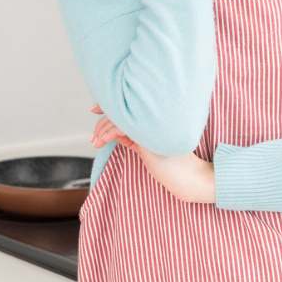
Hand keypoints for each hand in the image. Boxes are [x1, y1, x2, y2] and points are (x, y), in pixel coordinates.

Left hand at [89, 104, 214, 203]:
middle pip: (121, 109)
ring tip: (96, 143)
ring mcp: (150, 124)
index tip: (93, 109)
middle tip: (94, 138)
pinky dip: (107, 133)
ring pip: (118, 118)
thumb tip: (114, 133)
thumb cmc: (169, 165)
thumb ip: (132, 138)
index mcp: (154, 117)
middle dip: (102, 122)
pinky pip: (121, 128)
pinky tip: (102, 141)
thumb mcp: (146, 149)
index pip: (128, 104)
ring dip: (102, 130)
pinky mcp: (146, 134)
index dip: (109, 104)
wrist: (188, 177)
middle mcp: (152, 116)